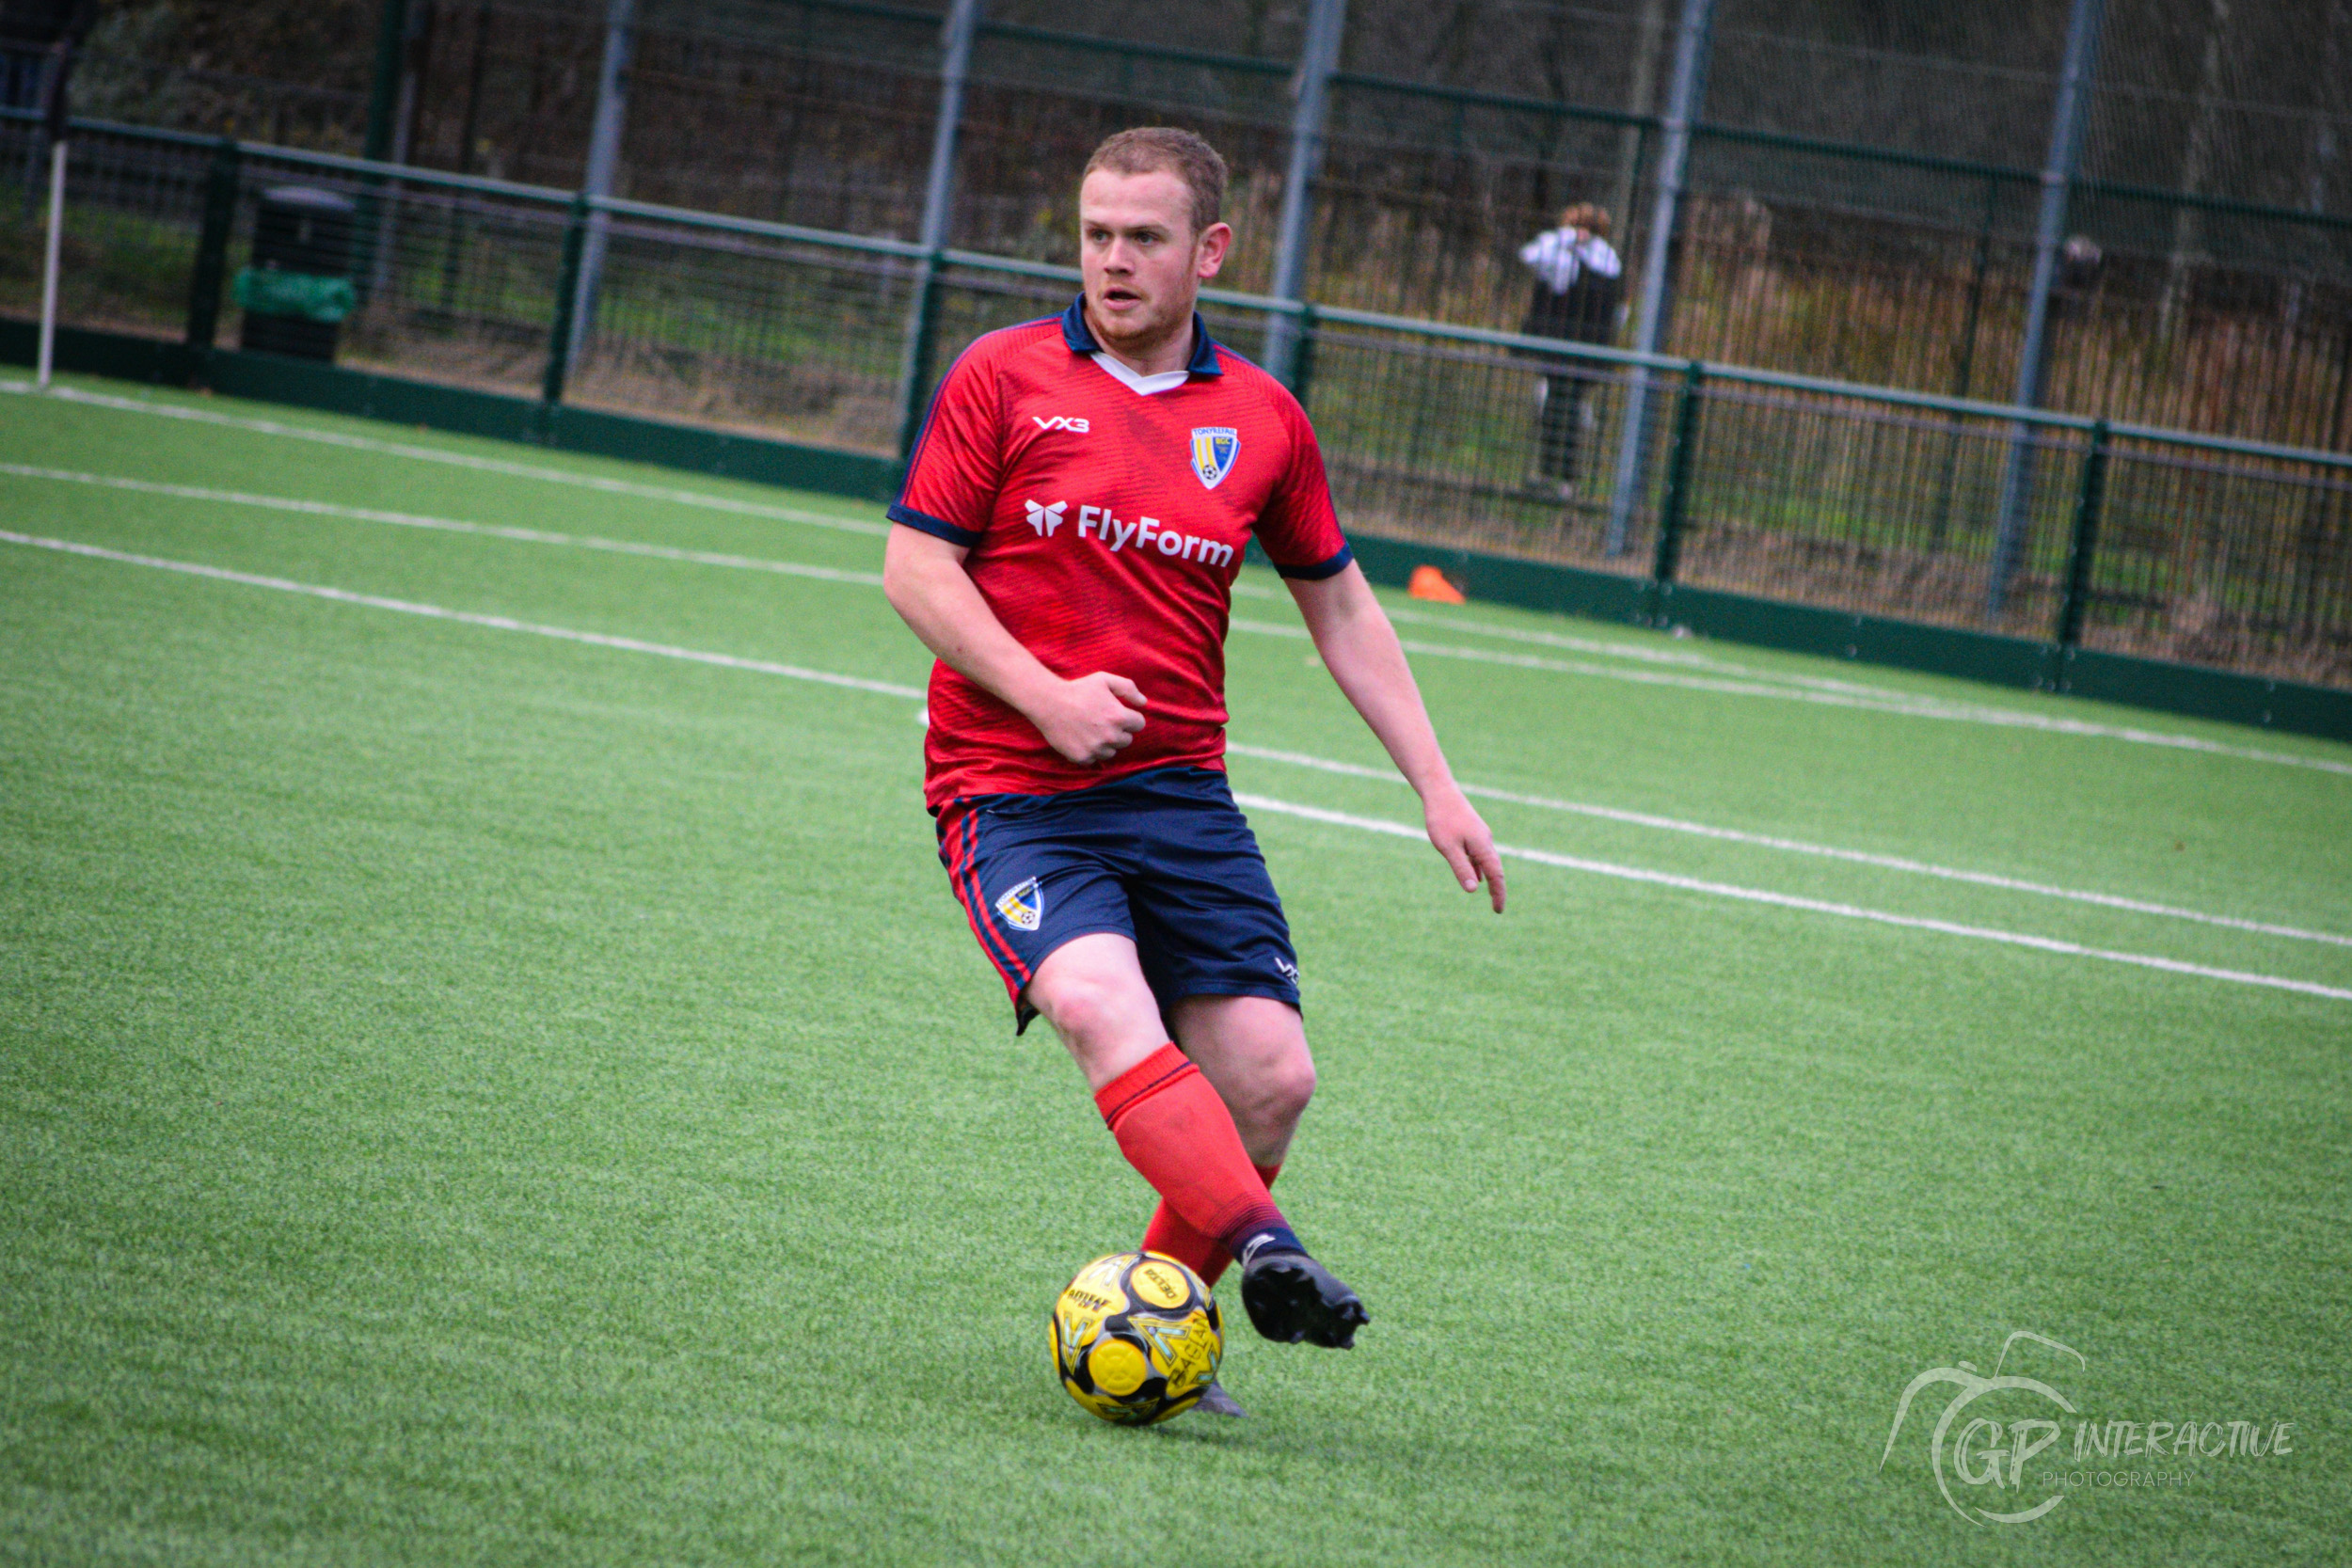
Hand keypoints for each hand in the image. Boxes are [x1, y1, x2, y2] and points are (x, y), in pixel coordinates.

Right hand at [1033, 672, 1147, 765]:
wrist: (1048, 703)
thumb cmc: (1078, 689)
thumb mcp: (1105, 680)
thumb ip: (1128, 689)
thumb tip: (1144, 703)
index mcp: (1119, 717)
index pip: (1139, 724)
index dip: (1130, 717)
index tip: (1118, 713)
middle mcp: (1110, 736)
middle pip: (1127, 740)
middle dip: (1119, 731)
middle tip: (1102, 721)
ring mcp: (1096, 749)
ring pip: (1111, 752)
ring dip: (1106, 743)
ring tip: (1091, 730)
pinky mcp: (1082, 758)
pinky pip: (1094, 759)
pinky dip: (1090, 751)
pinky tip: (1081, 738)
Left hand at [1425, 784, 1505, 912]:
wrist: (1440, 792)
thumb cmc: (1442, 819)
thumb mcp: (1448, 848)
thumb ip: (1461, 868)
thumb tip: (1473, 890)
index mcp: (1482, 847)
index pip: (1496, 876)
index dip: (1498, 894)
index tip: (1498, 910)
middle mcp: (1485, 842)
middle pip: (1496, 870)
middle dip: (1497, 889)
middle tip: (1497, 908)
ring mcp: (1480, 836)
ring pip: (1488, 862)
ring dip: (1490, 879)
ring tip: (1490, 895)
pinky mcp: (1472, 832)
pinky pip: (1480, 855)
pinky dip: (1480, 868)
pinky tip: (1477, 876)